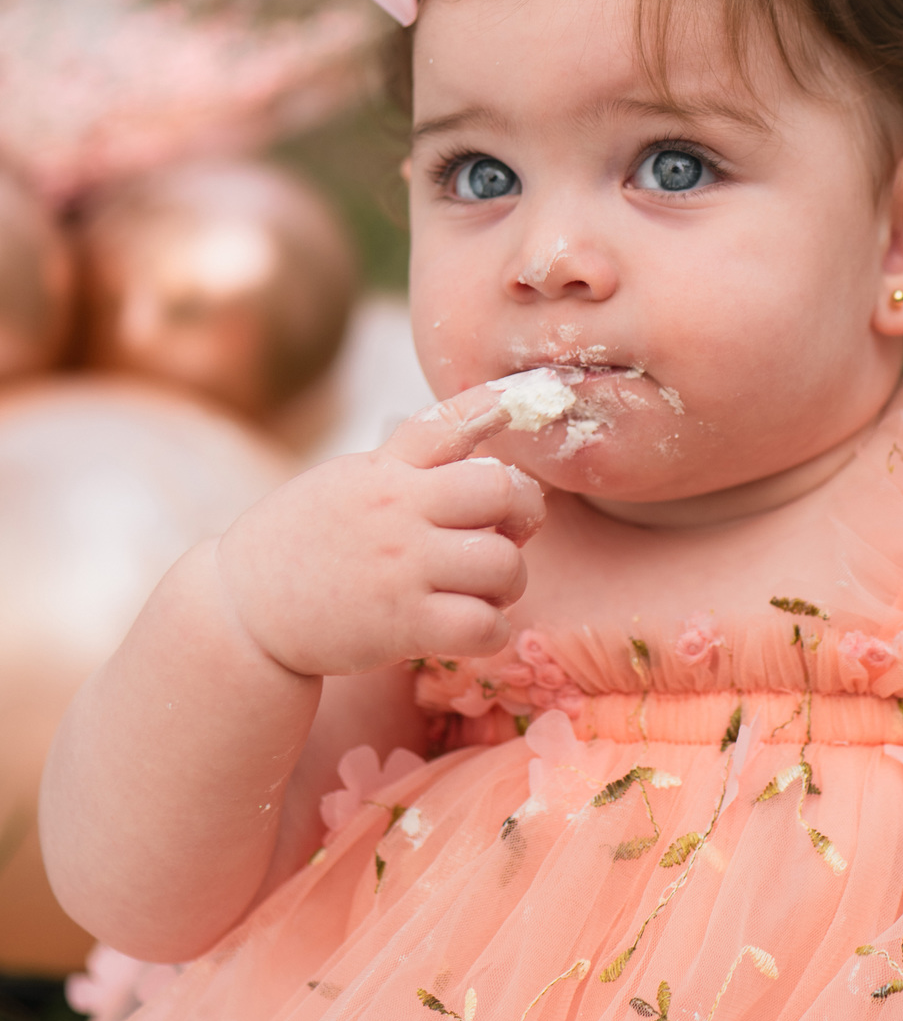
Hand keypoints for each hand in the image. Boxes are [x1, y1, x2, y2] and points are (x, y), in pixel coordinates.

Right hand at [215, 385, 544, 676]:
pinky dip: (492, 629)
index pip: (452, 421)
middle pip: (502, 490)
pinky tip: (469, 626)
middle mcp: (398, 510)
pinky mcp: (402, 624)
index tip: (542, 391)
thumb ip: (406, 461)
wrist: (241, 609)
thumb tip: (480, 427)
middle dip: (522, 514)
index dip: (502, 403)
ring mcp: (402, 567)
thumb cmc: (302, 543)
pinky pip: (486, 625)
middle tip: (505, 535)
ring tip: (481, 590)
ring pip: (504, 563)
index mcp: (385, 469)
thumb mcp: (347, 480)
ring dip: (508, 581)